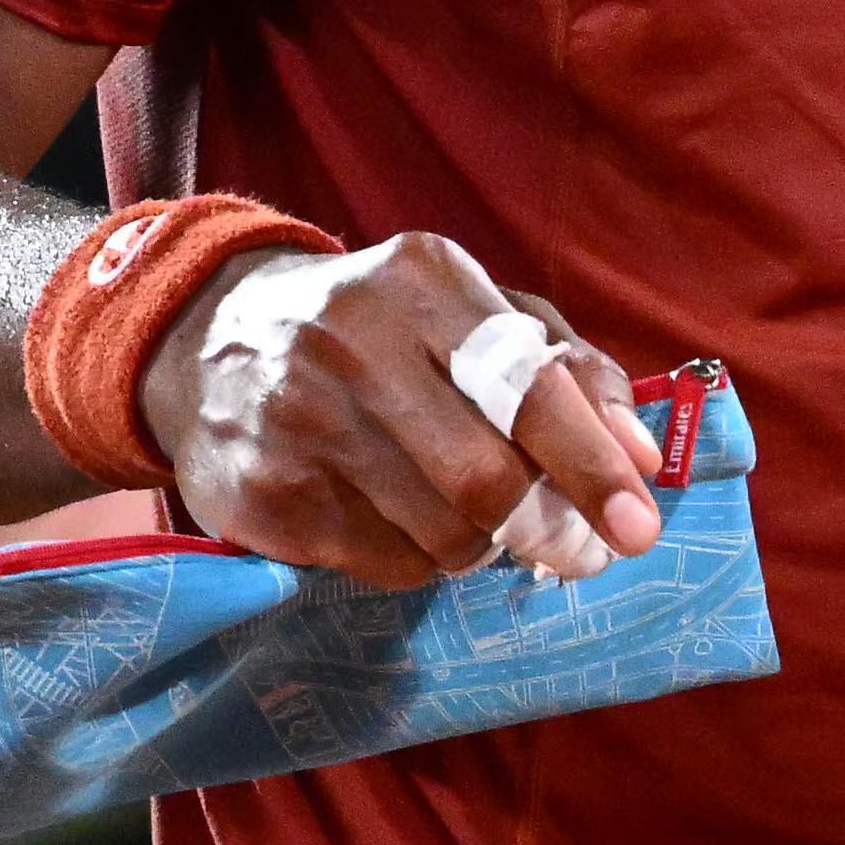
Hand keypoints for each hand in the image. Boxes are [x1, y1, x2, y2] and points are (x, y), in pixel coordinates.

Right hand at [154, 228, 670, 592]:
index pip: (525, 387)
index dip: (592, 466)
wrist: (205, 337)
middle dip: (549, 529)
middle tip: (576, 550)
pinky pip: (386, 564)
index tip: (638, 525)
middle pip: (485, 481)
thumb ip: (567, 371)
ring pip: (443, 537)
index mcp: (421, 281)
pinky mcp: (264, 495)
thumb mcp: (474, 311)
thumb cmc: (379, 327)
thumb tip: (639, 456)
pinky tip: (396, 513)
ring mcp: (297, 423)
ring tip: (470, 512)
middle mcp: (351, 343)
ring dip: (483, 544)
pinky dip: (417, 556)